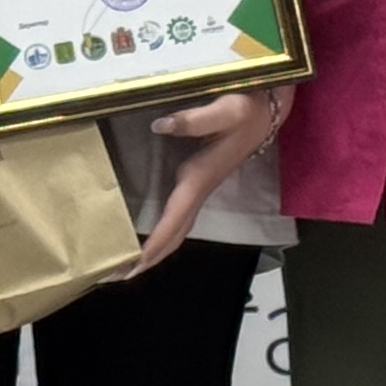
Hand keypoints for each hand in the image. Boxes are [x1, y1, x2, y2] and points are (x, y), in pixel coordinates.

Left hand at [130, 87, 289, 274]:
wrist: (268, 110)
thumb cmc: (247, 109)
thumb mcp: (226, 109)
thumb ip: (194, 119)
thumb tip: (159, 126)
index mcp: (199, 178)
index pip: (174, 221)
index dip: (154, 246)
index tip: (133, 267)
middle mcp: (198, 190)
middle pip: (175, 236)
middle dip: (149, 259)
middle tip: (116, 276)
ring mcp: (200, 189)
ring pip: (178, 230)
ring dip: (155, 251)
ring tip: (125, 265)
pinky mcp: (199, 183)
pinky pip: (178, 219)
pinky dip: (162, 235)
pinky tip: (147, 238)